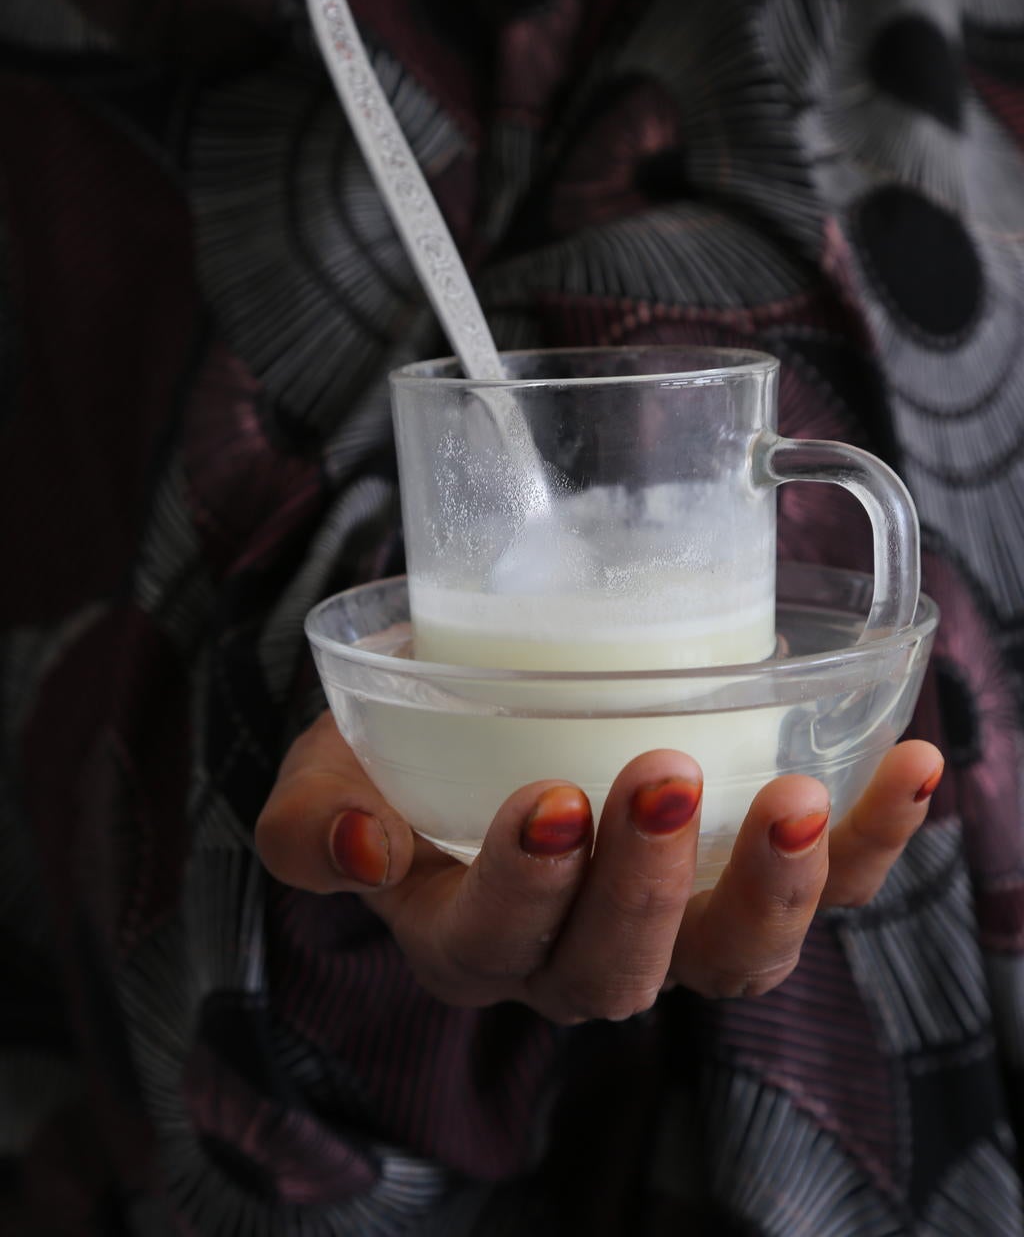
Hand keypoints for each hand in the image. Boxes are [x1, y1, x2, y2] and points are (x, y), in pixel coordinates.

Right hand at [255, 712, 943, 1020]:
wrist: (482, 709)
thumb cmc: (399, 747)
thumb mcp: (327, 773)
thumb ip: (315, 820)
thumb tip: (361, 847)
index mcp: (469, 938)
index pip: (493, 946)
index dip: (524, 890)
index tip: (548, 797)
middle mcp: (576, 958)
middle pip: (620, 968)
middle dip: (647, 883)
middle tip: (664, 776)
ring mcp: (677, 927)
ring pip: (737, 960)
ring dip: (778, 887)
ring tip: (800, 796)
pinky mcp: (752, 878)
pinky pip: (829, 891)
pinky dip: (876, 839)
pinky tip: (908, 764)